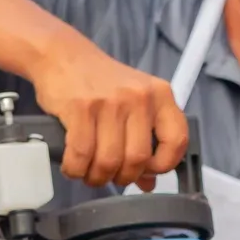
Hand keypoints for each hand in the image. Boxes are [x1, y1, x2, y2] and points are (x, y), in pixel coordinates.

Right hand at [33, 37, 187, 189]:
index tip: (147, 171)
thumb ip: (145, 141)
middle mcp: (139, 97)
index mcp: (160, 95)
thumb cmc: (99, 84)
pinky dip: (76, 169)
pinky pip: (82, 154)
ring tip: (90, 173)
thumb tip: (149, 183)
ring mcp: (110, 102)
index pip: (177, 140)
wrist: (62, 56)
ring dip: (97, 176)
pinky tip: (74, 166)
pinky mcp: (81, 107)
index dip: (163, 165)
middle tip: (110, 175)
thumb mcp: (132, 105)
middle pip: (138, 159)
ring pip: (110, 161)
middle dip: (122, 177)